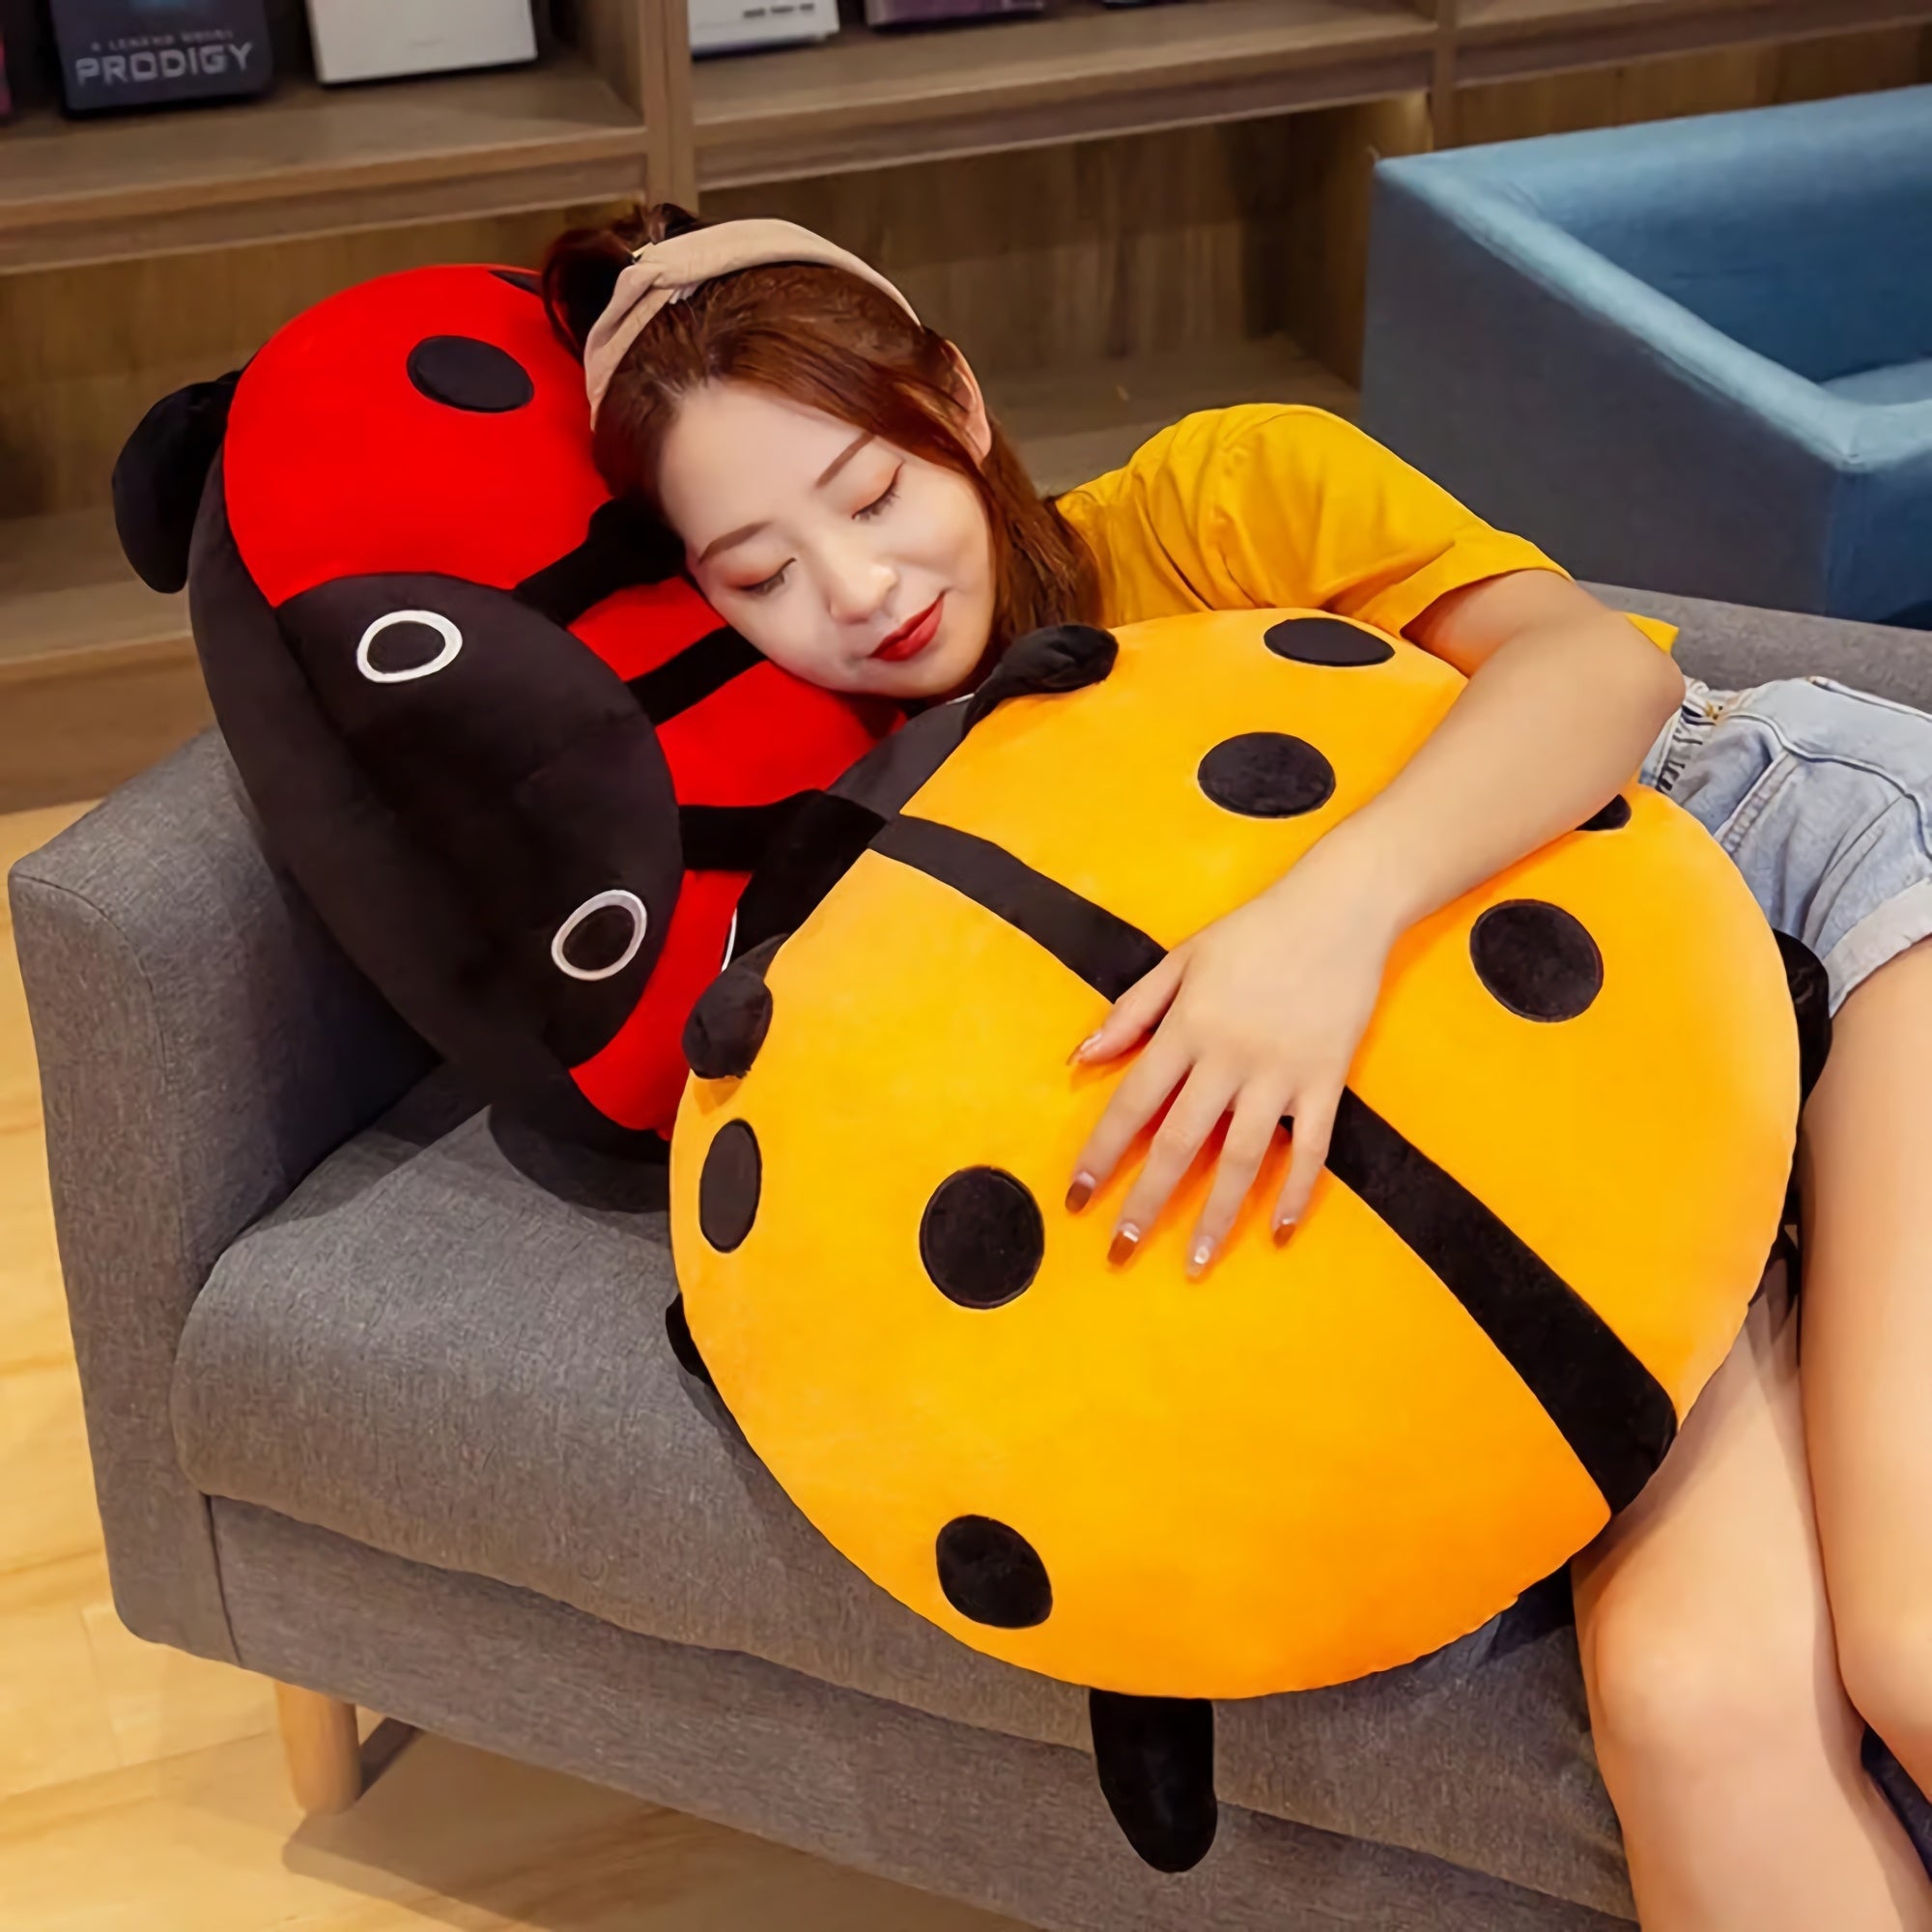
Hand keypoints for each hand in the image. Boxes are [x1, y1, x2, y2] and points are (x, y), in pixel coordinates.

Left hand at [1065, 841, 1398, 1275]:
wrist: (1341, 906)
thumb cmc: (1254, 930)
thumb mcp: (1181, 959)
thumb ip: (1130, 1012)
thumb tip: (1080, 1059)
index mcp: (1186, 1028)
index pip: (1131, 1104)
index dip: (1100, 1154)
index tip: (1078, 1197)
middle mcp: (1228, 1058)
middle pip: (1179, 1144)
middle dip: (1147, 1203)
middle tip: (1122, 1250)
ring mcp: (1280, 1073)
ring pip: (1242, 1159)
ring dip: (1217, 1217)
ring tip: (1196, 1262)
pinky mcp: (1327, 1080)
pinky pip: (1312, 1149)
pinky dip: (1297, 1192)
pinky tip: (1281, 1231)